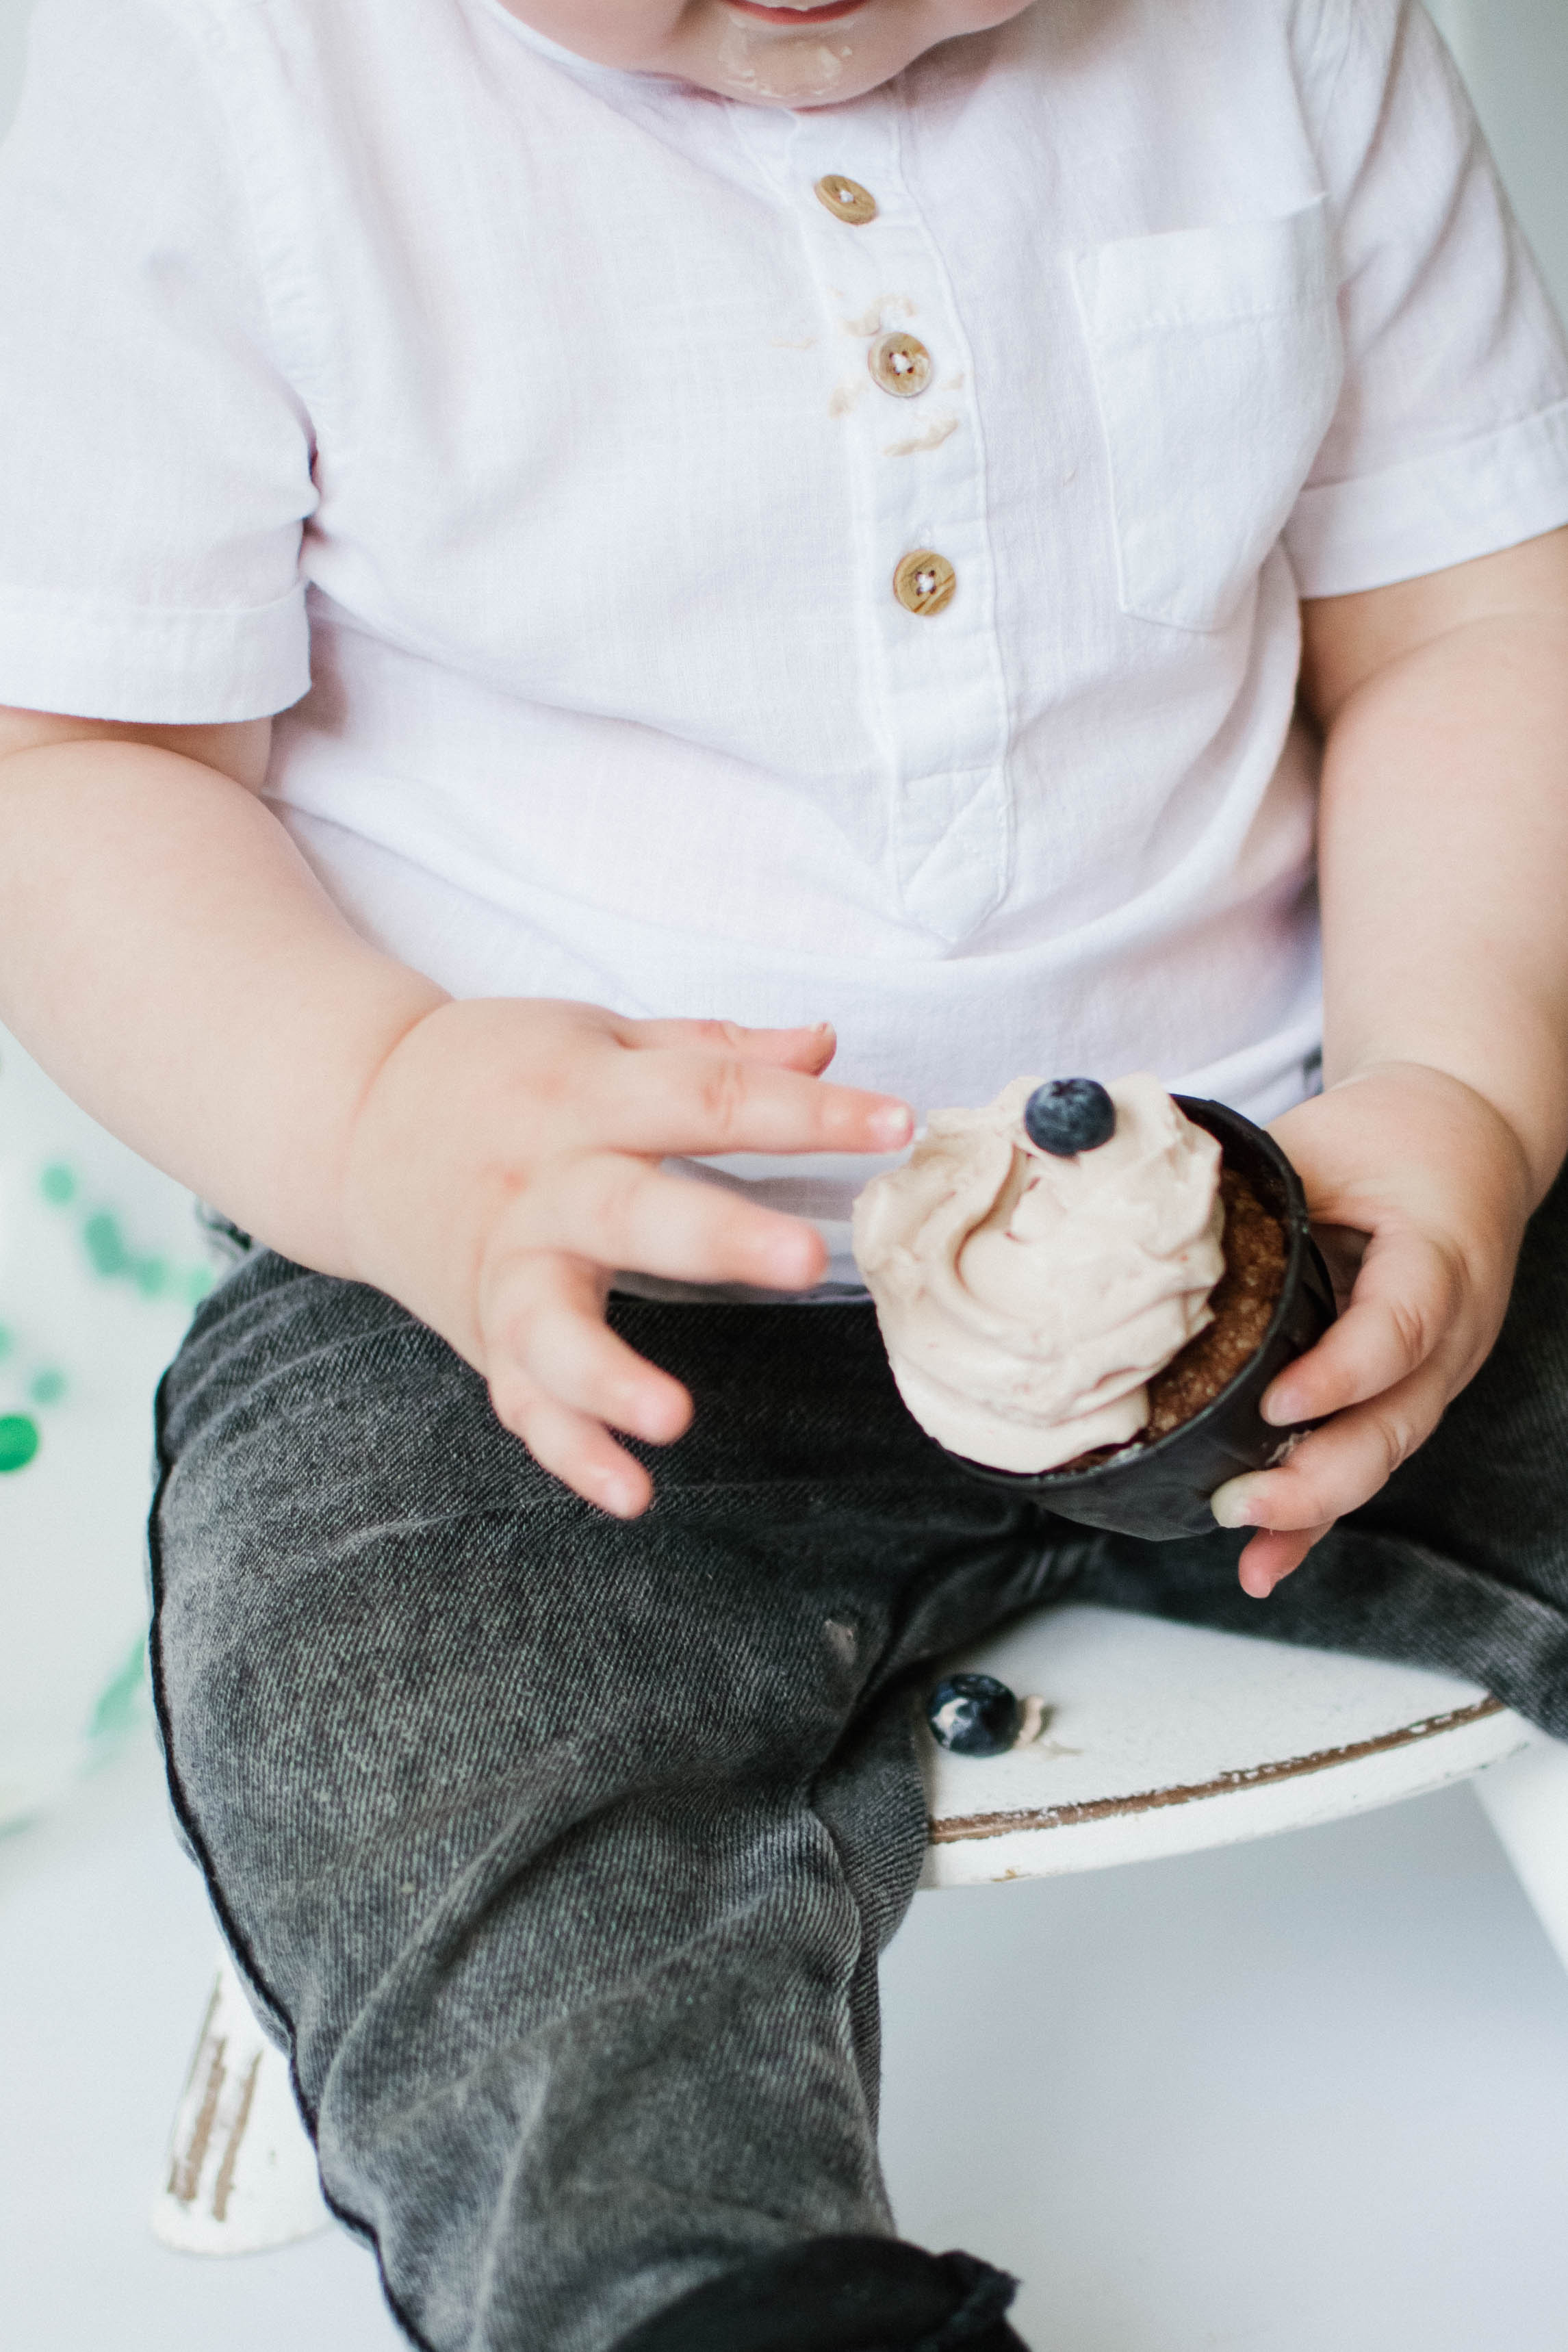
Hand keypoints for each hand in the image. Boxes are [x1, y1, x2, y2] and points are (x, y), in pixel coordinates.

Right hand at [338, 999, 911, 1516]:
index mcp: (586, 1095)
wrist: (351, 1120)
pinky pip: (524, 1401)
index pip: (708, 1095)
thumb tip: (827, 1043)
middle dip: (714, 1235)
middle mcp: (543, 1182)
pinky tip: (630, 1492)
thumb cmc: (502, 1075)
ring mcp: (506, 1265)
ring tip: (673, 1417)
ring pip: (550, 1326)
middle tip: (807, 1256)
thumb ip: (714, 1049)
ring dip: (609, 1376)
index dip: (807, 1110)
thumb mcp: (601, 1039)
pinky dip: (569, 1451)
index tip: (896, 1122)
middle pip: (627, 1208)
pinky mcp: (483, 1334)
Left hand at [1209, 1062, 1532, 1597]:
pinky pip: (1362, 1461)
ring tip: (1251, 1550)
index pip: (1400, 1326)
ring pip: (1381, 1455)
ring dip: (1315, 1508)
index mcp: (1437, 1260)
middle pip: (1396, 1421)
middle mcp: (1448, 1333)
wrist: (1468, 1142)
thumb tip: (1138, 1209)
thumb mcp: (1325, 1140)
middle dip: (1322, 1475)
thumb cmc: (1393, 1137)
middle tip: (1244, 1501)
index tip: (1278, 1399)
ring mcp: (1432, 1375)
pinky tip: (1266, 1560)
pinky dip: (1315, 1516)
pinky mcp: (1403, 1396)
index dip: (1343, 1371)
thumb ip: (1253, 1185)